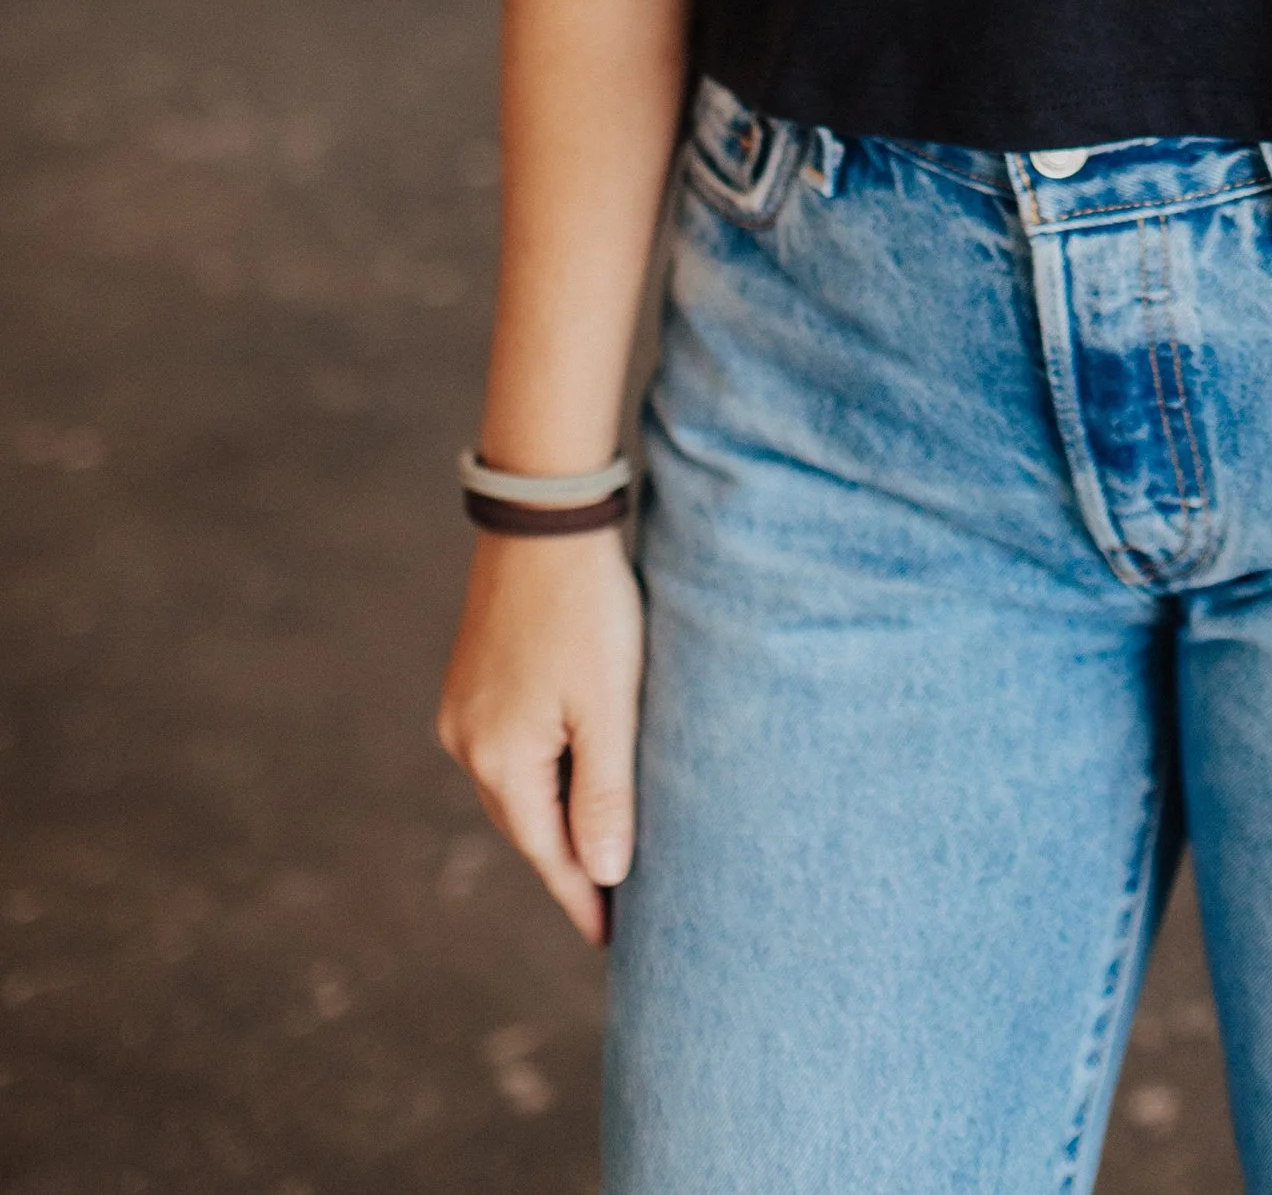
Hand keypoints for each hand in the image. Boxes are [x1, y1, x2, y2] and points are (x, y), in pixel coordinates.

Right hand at [436, 527, 644, 944]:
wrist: (546, 519)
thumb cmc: (588, 610)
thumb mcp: (609, 706)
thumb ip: (605, 793)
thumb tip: (603, 875)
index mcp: (501, 759)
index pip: (548, 853)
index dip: (583, 898)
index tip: (615, 942)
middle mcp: (469, 743)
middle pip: (527, 826)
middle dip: (570, 865)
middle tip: (615, 907)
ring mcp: (465, 709)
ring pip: (518, 788)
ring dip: (556, 817)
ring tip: (598, 851)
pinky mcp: (473, 679)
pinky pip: (511, 751)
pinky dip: (543, 775)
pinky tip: (571, 779)